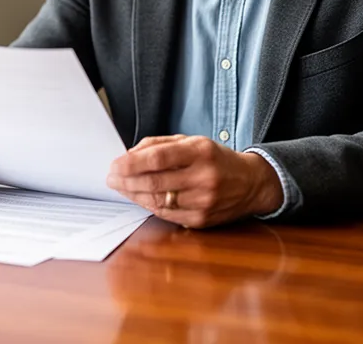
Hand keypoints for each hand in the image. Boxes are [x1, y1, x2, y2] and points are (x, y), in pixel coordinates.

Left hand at [106, 135, 282, 227]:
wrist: (251, 183)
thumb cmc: (217, 160)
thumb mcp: (193, 142)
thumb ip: (159, 145)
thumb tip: (129, 155)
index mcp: (201, 152)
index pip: (159, 158)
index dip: (132, 163)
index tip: (115, 165)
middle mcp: (204, 177)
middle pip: (154, 182)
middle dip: (126, 180)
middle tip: (111, 178)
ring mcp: (203, 201)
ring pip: (157, 200)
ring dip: (134, 194)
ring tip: (121, 187)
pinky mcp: (201, 220)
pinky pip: (166, 214)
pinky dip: (149, 206)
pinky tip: (140, 198)